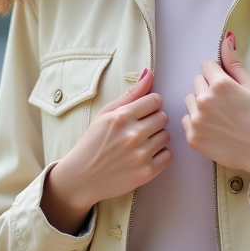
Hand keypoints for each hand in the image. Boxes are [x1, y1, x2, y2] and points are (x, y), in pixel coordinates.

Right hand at [41, 69, 171, 233]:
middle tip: (139, 129)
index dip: (150, 105)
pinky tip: (145, 155)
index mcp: (122, 117)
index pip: (155, 100)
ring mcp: (140, 155)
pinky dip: (160, 155)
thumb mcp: (106, 114)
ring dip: (156, 138)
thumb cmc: (93, 142)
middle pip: (163, 117)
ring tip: (140, 143)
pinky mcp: (147, 172)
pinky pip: (168, 155)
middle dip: (153, 121)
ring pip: (166, 135)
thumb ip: (130, 94)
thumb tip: (150, 73)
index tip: (141, 113)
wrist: (81, 177)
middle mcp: (133, 135)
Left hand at [183, 32, 249, 195]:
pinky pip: (186, 120)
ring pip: (190, 100)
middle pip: (197, 82)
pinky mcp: (192, 137)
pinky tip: (214, 129)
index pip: (206, 66)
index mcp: (220, 84)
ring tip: (220, 116)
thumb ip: (235, 62)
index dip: (218, 74)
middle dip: (208, 88)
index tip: (228, 87)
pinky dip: (197, 123)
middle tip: (226, 103)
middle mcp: (204, 100)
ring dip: (200, 104)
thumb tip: (227, 39)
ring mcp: (197, 120)